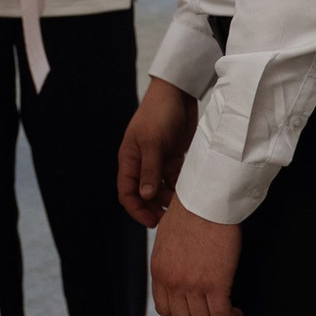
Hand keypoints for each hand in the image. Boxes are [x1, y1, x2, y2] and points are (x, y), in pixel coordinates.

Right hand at [118, 76, 198, 227]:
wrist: (179, 93)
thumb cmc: (159, 113)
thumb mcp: (153, 142)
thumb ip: (150, 170)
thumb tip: (146, 196)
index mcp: (129, 159)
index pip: (127, 192)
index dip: (137, 210)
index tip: (152, 222)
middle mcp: (142, 163)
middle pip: (144, 195)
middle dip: (154, 209)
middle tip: (170, 220)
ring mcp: (158, 161)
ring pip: (160, 190)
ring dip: (169, 200)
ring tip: (183, 207)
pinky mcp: (173, 158)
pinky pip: (174, 180)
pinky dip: (179, 188)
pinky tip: (188, 194)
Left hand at [150, 194, 244, 315]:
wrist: (205, 200)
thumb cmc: (191, 211)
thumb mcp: (168, 239)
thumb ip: (170, 261)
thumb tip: (180, 270)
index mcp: (159, 271)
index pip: (165, 310)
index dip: (182, 315)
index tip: (196, 309)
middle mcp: (172, 283)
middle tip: (214, 314)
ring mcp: (193, 286)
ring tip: (228, 313)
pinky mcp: (216, 284)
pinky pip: (222, 315)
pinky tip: (236, 311)